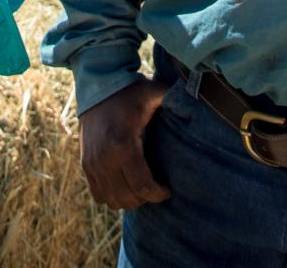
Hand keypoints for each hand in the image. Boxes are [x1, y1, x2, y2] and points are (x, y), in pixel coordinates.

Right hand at [79, 78, 170, 209]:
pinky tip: (125, 186)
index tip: (167, 190)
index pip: (142, 186)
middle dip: (145, 199)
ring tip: (141, 189)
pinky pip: (98, 195)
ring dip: (129, 200)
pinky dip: (112, 196)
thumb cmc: (130, 92)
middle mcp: (104, 158)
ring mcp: (92, 164)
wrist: (98, 86)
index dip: (158, 194)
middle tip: (156, 189)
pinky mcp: (85, 165)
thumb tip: (201, 103)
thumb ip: (175, 99)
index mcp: (122, 144)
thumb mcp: (154, 93)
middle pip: (128, 197)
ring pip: (113, 200)